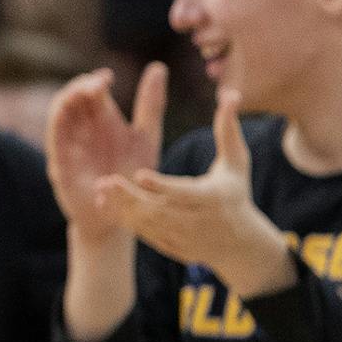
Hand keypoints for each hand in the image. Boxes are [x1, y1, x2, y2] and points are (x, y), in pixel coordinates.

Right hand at [47, 62, 164, 242]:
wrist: (124, 215)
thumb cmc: (133, 177)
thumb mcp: (146, 138)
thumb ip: (150, 106)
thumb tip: (157, 67)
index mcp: (101, 121)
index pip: (91, 92)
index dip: (96, 81)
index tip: (108, 77)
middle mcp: (83, 130)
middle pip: (72, 98)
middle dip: (80, 87)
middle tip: (98, 83)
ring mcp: (69, 146)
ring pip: (58, 114)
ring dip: (67, 100)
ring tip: (82, 92)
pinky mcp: (60, 165)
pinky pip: (53, 140)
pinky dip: (57, 124)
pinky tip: (66, 113)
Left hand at [96, 88, 295, 296]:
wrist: (239, 243)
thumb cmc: (236, 190)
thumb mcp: (237, 161)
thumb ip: (228, 128)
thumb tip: (230, 93)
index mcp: (213, 199)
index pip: (185, 193)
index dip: (163, 185)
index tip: (140, 174)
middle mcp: (198, 222)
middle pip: (160, 210)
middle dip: (132, 197)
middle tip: (107, 180)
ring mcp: (184, 238)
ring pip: (148, 224)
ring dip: (123, 208)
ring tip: (101, 187)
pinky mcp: (172, 248)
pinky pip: (144, 235)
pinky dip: (124, 220)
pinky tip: (105, 203)